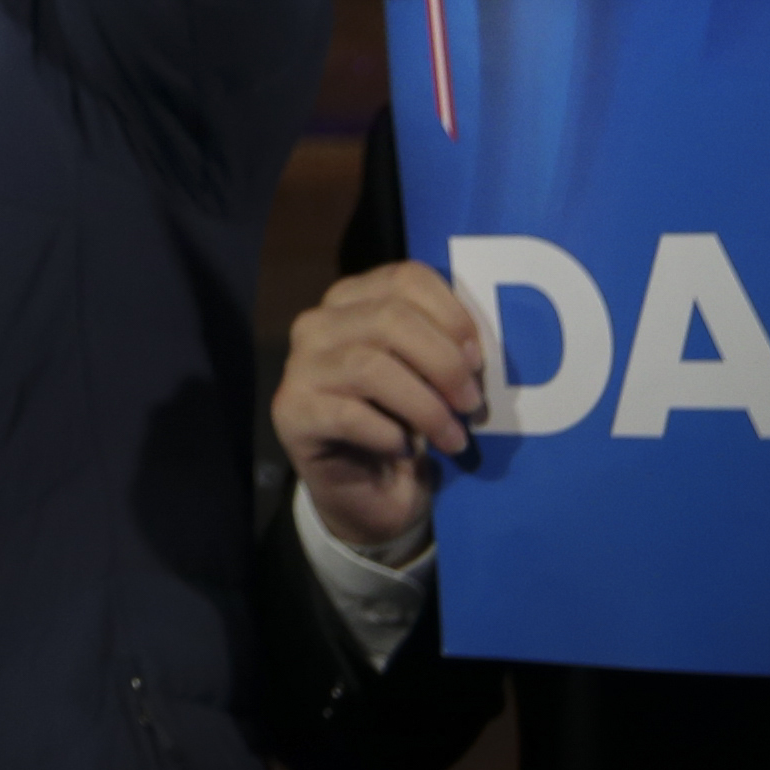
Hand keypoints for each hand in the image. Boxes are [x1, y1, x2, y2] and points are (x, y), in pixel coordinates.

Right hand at [276, 261, 484, 565]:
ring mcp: (299, 367)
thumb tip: (473, 352)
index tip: (478, 360)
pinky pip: (348, 415)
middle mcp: (318, 323)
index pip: (405, 277)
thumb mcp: (430, 379)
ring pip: (370, 366)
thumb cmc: (403, 423)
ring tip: (453, 438)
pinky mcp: (291, 412)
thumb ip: (445, 350)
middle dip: (444, 364)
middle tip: (471, 405)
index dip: (452, 315)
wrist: (366, 491)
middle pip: (390, 318)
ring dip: (425, 407)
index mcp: (353, 300)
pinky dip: (389, 434)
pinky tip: (403, 449)